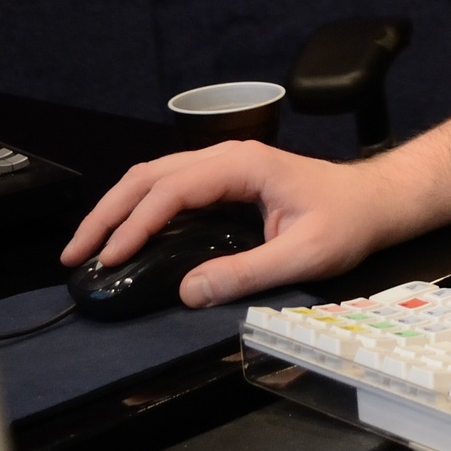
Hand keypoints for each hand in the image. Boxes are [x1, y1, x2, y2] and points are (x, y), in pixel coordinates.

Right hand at [59, 141, 392, 306]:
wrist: (374, 201)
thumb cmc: (347, 221)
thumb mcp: (304, 254)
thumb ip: (248, 273)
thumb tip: (189, 291)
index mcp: (242, 166)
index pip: (172, 189)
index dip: (135, 224)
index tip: (110, 256)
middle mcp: (226, 158)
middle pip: (149, 176)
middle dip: (108, 213)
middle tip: (76, 253)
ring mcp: (223, 166)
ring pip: (153, 178)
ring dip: (117, 209)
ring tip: (89, 247)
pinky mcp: (224, 181)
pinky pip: (170, 189)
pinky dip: (139, 210)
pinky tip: (125, 237)